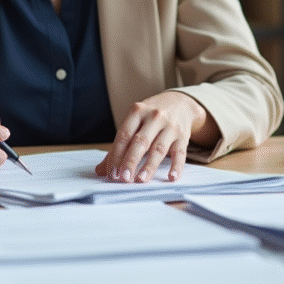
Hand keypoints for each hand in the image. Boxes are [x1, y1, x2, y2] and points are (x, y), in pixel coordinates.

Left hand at [94, 91, 211, 182]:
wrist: (180, 103)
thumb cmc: (150, 117)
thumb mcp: (134, 123)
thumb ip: (119, 146)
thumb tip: (100, 170)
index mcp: (137, 112)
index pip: (124, 135)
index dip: (116, 155)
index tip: (111, 173)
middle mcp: (154, 117)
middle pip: (140, 142)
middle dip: (131, 161)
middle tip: (123, 179)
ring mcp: (170, 126)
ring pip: (159, 148)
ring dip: (149, 166)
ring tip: (141, 180)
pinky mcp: (183, 136)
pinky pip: (180, 153)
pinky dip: (176, 166)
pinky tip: (171, 177)